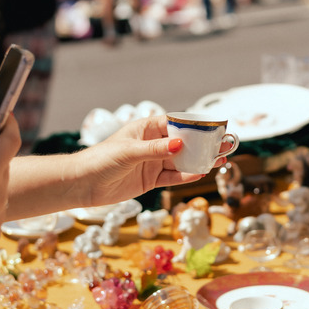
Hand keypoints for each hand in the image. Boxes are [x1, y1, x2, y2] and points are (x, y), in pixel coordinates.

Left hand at [72, 116, 208, 206]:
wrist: (83, 184)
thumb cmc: (101, 160)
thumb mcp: (129, 152)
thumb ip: (155, 149)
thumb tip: (180, 144)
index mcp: (146, 129)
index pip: (176, 123)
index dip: (195, 125)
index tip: (214, 126)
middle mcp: (152, 144)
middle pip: (184, 142)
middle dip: (204, 143)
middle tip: (226, 143)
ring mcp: (153, 162)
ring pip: (182, 160)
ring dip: (200, 160)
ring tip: (221, 159)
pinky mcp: (151, 180)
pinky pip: (173, 177)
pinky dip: (187, 176)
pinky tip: (201, 173)